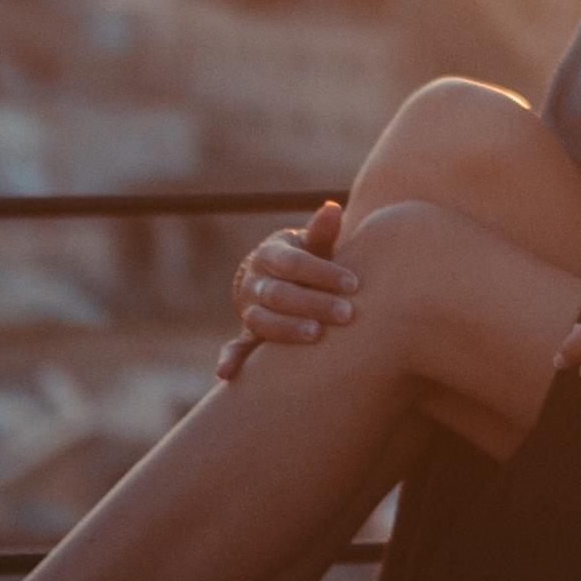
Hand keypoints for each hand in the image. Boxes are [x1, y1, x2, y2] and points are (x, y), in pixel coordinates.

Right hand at [213, 200, 357, 380]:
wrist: (279, 280)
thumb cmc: (306, 260)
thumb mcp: (312, 244)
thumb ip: (321, 232)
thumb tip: (332, 208)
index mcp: (270, 255)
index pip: (295, 263)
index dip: (323, 273)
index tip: (354, 284)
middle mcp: (255, 281)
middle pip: (280, 293)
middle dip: (313, 304)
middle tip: (347, 314)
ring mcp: (249, 309)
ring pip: (262, 320)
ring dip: (286, 329)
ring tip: (316, 336)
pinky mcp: (247, 334)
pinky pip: (236, 347)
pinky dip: (229, 359)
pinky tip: (226, 373)